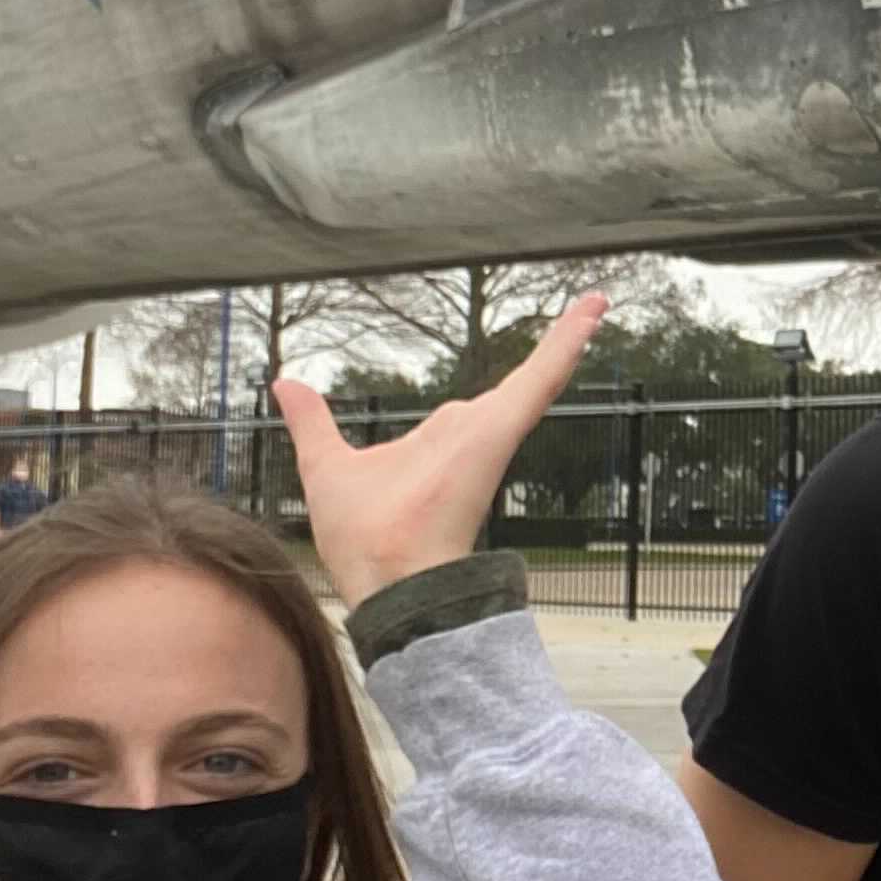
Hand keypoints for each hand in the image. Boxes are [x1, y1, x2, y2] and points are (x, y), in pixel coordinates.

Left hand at [273, 294, 605, 608]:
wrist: (382, 578)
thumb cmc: (361, 539)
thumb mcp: (326, 465)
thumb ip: (313, 423)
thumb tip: (284, 383)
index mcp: (444, 443)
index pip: (482, 398)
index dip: (494, 376)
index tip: (524, 352)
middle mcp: (472, 434)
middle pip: (517, 386)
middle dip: (558, 346)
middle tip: (589, 308)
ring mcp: (489, 432)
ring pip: (537, 375)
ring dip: (569, 336)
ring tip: (596, 302)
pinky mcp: (498, 430)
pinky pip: (539, 379)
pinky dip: (565, 344)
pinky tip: (591, 311)